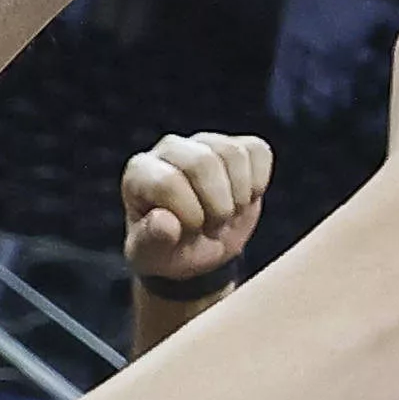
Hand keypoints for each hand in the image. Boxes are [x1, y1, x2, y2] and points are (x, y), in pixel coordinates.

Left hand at [121, 131, 277, 286]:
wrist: (201, 248)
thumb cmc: (170, 250)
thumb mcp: (153, 256)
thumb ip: (152, 241)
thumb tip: (164, 220)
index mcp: (140, 172)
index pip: (168, 181)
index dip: (189, 214)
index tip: (190, 232)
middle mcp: (170, 149)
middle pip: (203, 162)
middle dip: (217, 206)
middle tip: (213, 226)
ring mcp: (205, 143)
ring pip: (232, 153)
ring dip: (238, 196)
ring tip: (226, 214)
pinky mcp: (237, 145)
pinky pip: (257, 151)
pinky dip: (257, 183)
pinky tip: (243, 200)